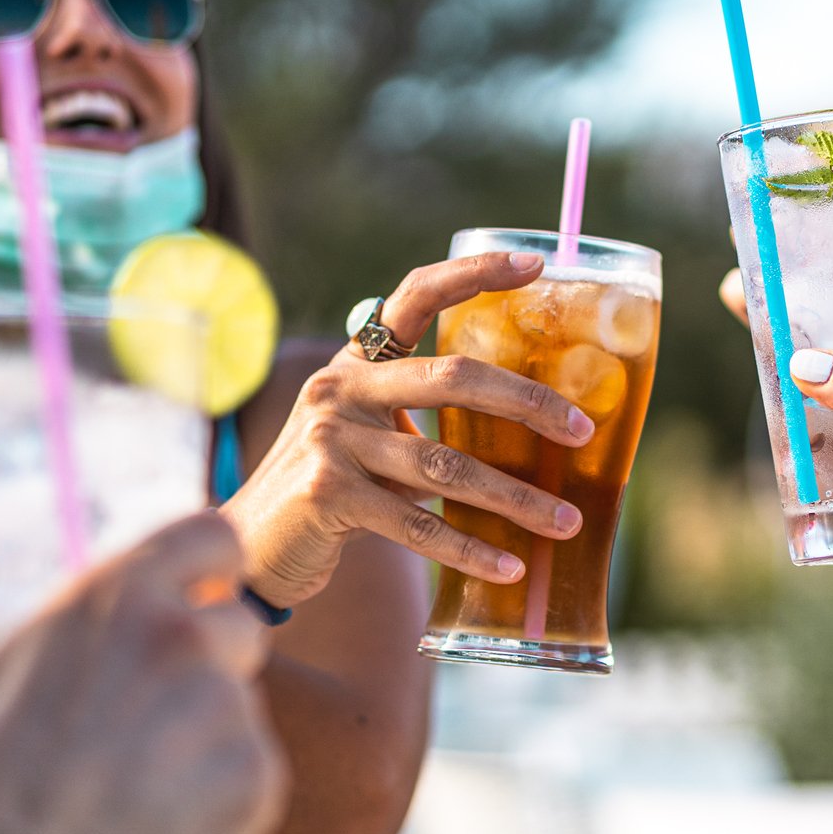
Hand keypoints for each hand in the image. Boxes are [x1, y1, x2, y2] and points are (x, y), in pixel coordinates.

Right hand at [0, 512, 288, 833]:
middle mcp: (185, 641)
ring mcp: (227, 711)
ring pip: (241, 707)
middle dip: (209, 662)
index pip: (212, 536)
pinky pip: (254, 773)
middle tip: (150, 714)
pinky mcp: (256, 779)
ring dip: (208, 735)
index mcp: (117, 598)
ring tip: (141, 785)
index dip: (211, 564)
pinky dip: (223, 798)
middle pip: (239, 627)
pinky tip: (163, 826)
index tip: (200, 591)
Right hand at [224, 251, 595, 607]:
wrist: (251, 547)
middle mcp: (340, 389)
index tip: (537, 265)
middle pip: (452, 378)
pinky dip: (470, 549)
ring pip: (446, 465)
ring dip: (515, 498)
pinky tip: (510, 568)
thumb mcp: (368, 436)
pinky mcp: (327, 495)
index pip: (415, 295)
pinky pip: (418, 525)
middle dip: (526, 403)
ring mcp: (330, 441)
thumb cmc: (332, 489)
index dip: (475, 273)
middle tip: (581, 429)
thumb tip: (530, 428)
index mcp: (356, 363)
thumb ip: (423, 421)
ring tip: (567, 521)